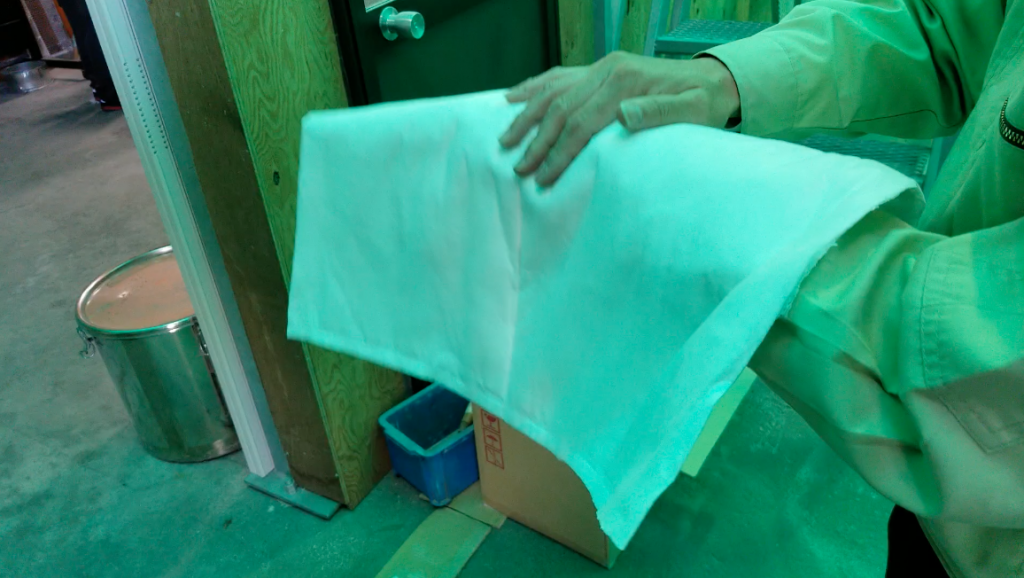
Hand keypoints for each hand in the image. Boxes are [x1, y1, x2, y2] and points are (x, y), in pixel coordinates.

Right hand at [499, 52, 740, 185]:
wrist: (713, 79)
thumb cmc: (703, 103)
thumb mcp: (693, 112)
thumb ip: (659, 113)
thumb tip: (624, 115)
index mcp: (625, 82)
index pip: (581, 121)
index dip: (560, 151)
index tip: (544, 177)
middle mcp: (608, 69)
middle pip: (560, 106)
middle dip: (537, 140)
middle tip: (519, 168)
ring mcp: (601, 67)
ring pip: (553, 89)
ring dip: (527, 115)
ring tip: (506, 140)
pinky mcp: (599, 69)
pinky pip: (559, 76)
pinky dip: (534, 87)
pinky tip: (513, 98)